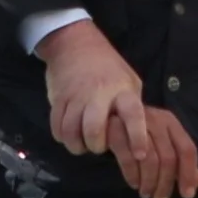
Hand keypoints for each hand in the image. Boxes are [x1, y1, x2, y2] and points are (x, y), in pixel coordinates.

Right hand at [36, 20, 148, 161]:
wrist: (74, 43)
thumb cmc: (107, 65)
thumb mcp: (129, 80)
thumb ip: (131, 105)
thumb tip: (138, 133)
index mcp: (122, 90)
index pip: (133, 115)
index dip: (137, 136)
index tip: (140, 154)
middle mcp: (98, 94)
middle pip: (94, 130)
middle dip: (96, 145)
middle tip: (98, 145)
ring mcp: (75, 96)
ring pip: (71, 131)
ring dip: (76, 144)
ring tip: (81, 143)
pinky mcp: (58, 98)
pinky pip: (57, 125)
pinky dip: (61, 136)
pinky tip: (68, 134)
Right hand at [106, 107, 197, 197]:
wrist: (102, 114)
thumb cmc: (137, 134)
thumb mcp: (161, 144)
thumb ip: (180, 162)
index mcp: (170, 122)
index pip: (187, 149)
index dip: (189, 174)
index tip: (187, 195)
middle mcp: (155, 119)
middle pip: (168, 157)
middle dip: (166, 183)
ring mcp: (134, 123)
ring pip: (149, 159)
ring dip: (149, 182)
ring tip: (146, 194)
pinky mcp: (114, 129)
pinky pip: (128, 158)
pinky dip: (132, 175)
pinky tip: (133, 183)